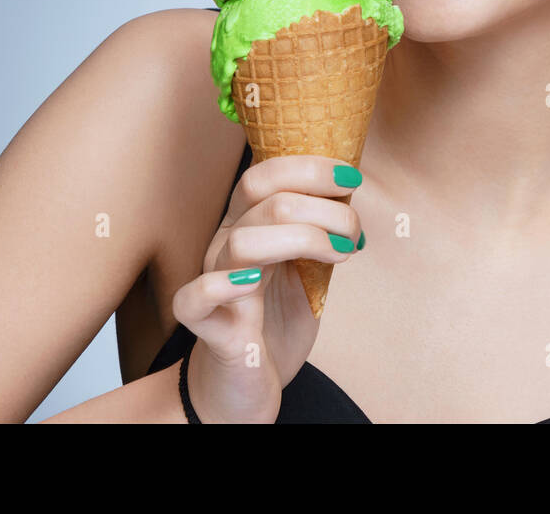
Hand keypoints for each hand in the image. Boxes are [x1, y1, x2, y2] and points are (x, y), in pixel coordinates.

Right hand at [171, 155, 364, 422]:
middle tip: (354, 234)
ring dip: (303, 239)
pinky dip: (222, 286)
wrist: (247, 383)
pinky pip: (195, 297)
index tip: (352, 181)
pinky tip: (256, 283)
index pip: (265, 174)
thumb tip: (353, 194)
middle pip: (262, 198)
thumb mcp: (309, 266)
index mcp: (248, 223)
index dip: (310, 168)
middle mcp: (226, 243)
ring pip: (243, 241)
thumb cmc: (277, 319)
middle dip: (323, 208)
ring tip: (338, 256)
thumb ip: (322, 231)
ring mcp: (212, 280)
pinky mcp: (206, 325)